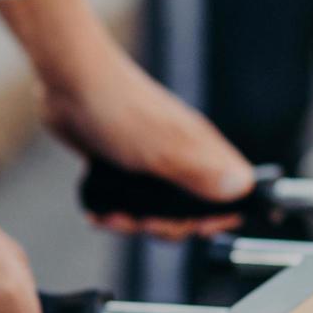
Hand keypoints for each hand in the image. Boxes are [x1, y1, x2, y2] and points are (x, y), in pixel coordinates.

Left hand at [40, 46, 253, 239]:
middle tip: (147, 222)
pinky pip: (129, 202)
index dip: (221, 217)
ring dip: (136, 223)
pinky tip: (99, 213)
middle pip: (193, 212)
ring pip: (158, 211)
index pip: (233, 192)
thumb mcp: (163, 148)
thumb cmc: (121, 109)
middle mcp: (183, 157)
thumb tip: (241, 188)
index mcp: (202, 151)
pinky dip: (116, 213)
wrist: (71, 85)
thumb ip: (201, 172)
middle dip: (169, 226)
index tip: (196, 227)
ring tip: (114, 218)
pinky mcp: (125, 167)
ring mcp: (154, 163)